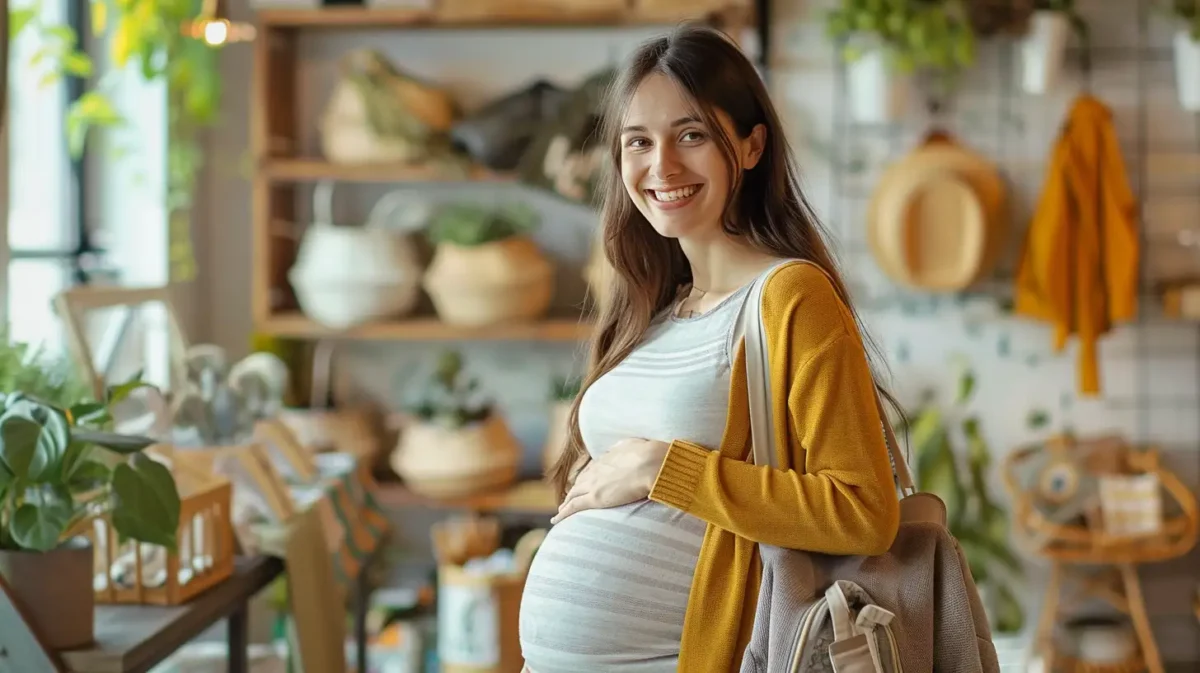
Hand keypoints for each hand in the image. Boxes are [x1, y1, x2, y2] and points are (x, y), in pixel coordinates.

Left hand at [551, 438, 669, 523]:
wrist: (652, 463)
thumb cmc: (650, 455)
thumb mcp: (636, 445)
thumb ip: (627, 448)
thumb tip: (626, 448)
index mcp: (607, 458)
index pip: (592, 469)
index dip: (587, 477)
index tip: (585, 482)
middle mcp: (597, 470)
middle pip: (580, 482)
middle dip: (575, 490)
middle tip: (571, 498)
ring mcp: (594, 484)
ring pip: (573, 494)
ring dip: (566, 502)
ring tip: (562, 509)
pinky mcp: (594, 498)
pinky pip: (573, 507)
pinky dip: (563, 513)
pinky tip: (556, 520)